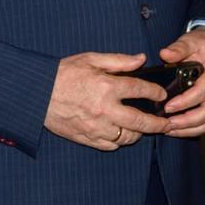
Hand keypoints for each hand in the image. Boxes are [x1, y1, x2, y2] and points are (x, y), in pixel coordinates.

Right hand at [44, 52, 170, 150]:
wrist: (37, 93)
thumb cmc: (63, 73)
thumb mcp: (91, 59)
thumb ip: (119, 60)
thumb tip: (141, 59)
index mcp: (107, 87)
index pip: (140, 90)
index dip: (156, 92)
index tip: (162, 94)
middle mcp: (105, 110)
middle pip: (140, 121)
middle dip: (158, 124)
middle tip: (167, 124)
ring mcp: (96, 127)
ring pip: (127, 137)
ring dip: (138, 133)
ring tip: (143, 128)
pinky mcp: (87, 138)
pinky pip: (111, 145)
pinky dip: (120, 141)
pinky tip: (122, 134)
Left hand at [158, 28, 204, 137]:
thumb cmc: (203, 44)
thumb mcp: (190, 40)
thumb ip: (178, 48)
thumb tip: (165, 54)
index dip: (187, 101)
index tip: (169, 106)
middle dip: (189, 120)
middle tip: (168, 123)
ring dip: (191, 128)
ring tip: (170, 129)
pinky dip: (195, 129)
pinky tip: (178, 129)